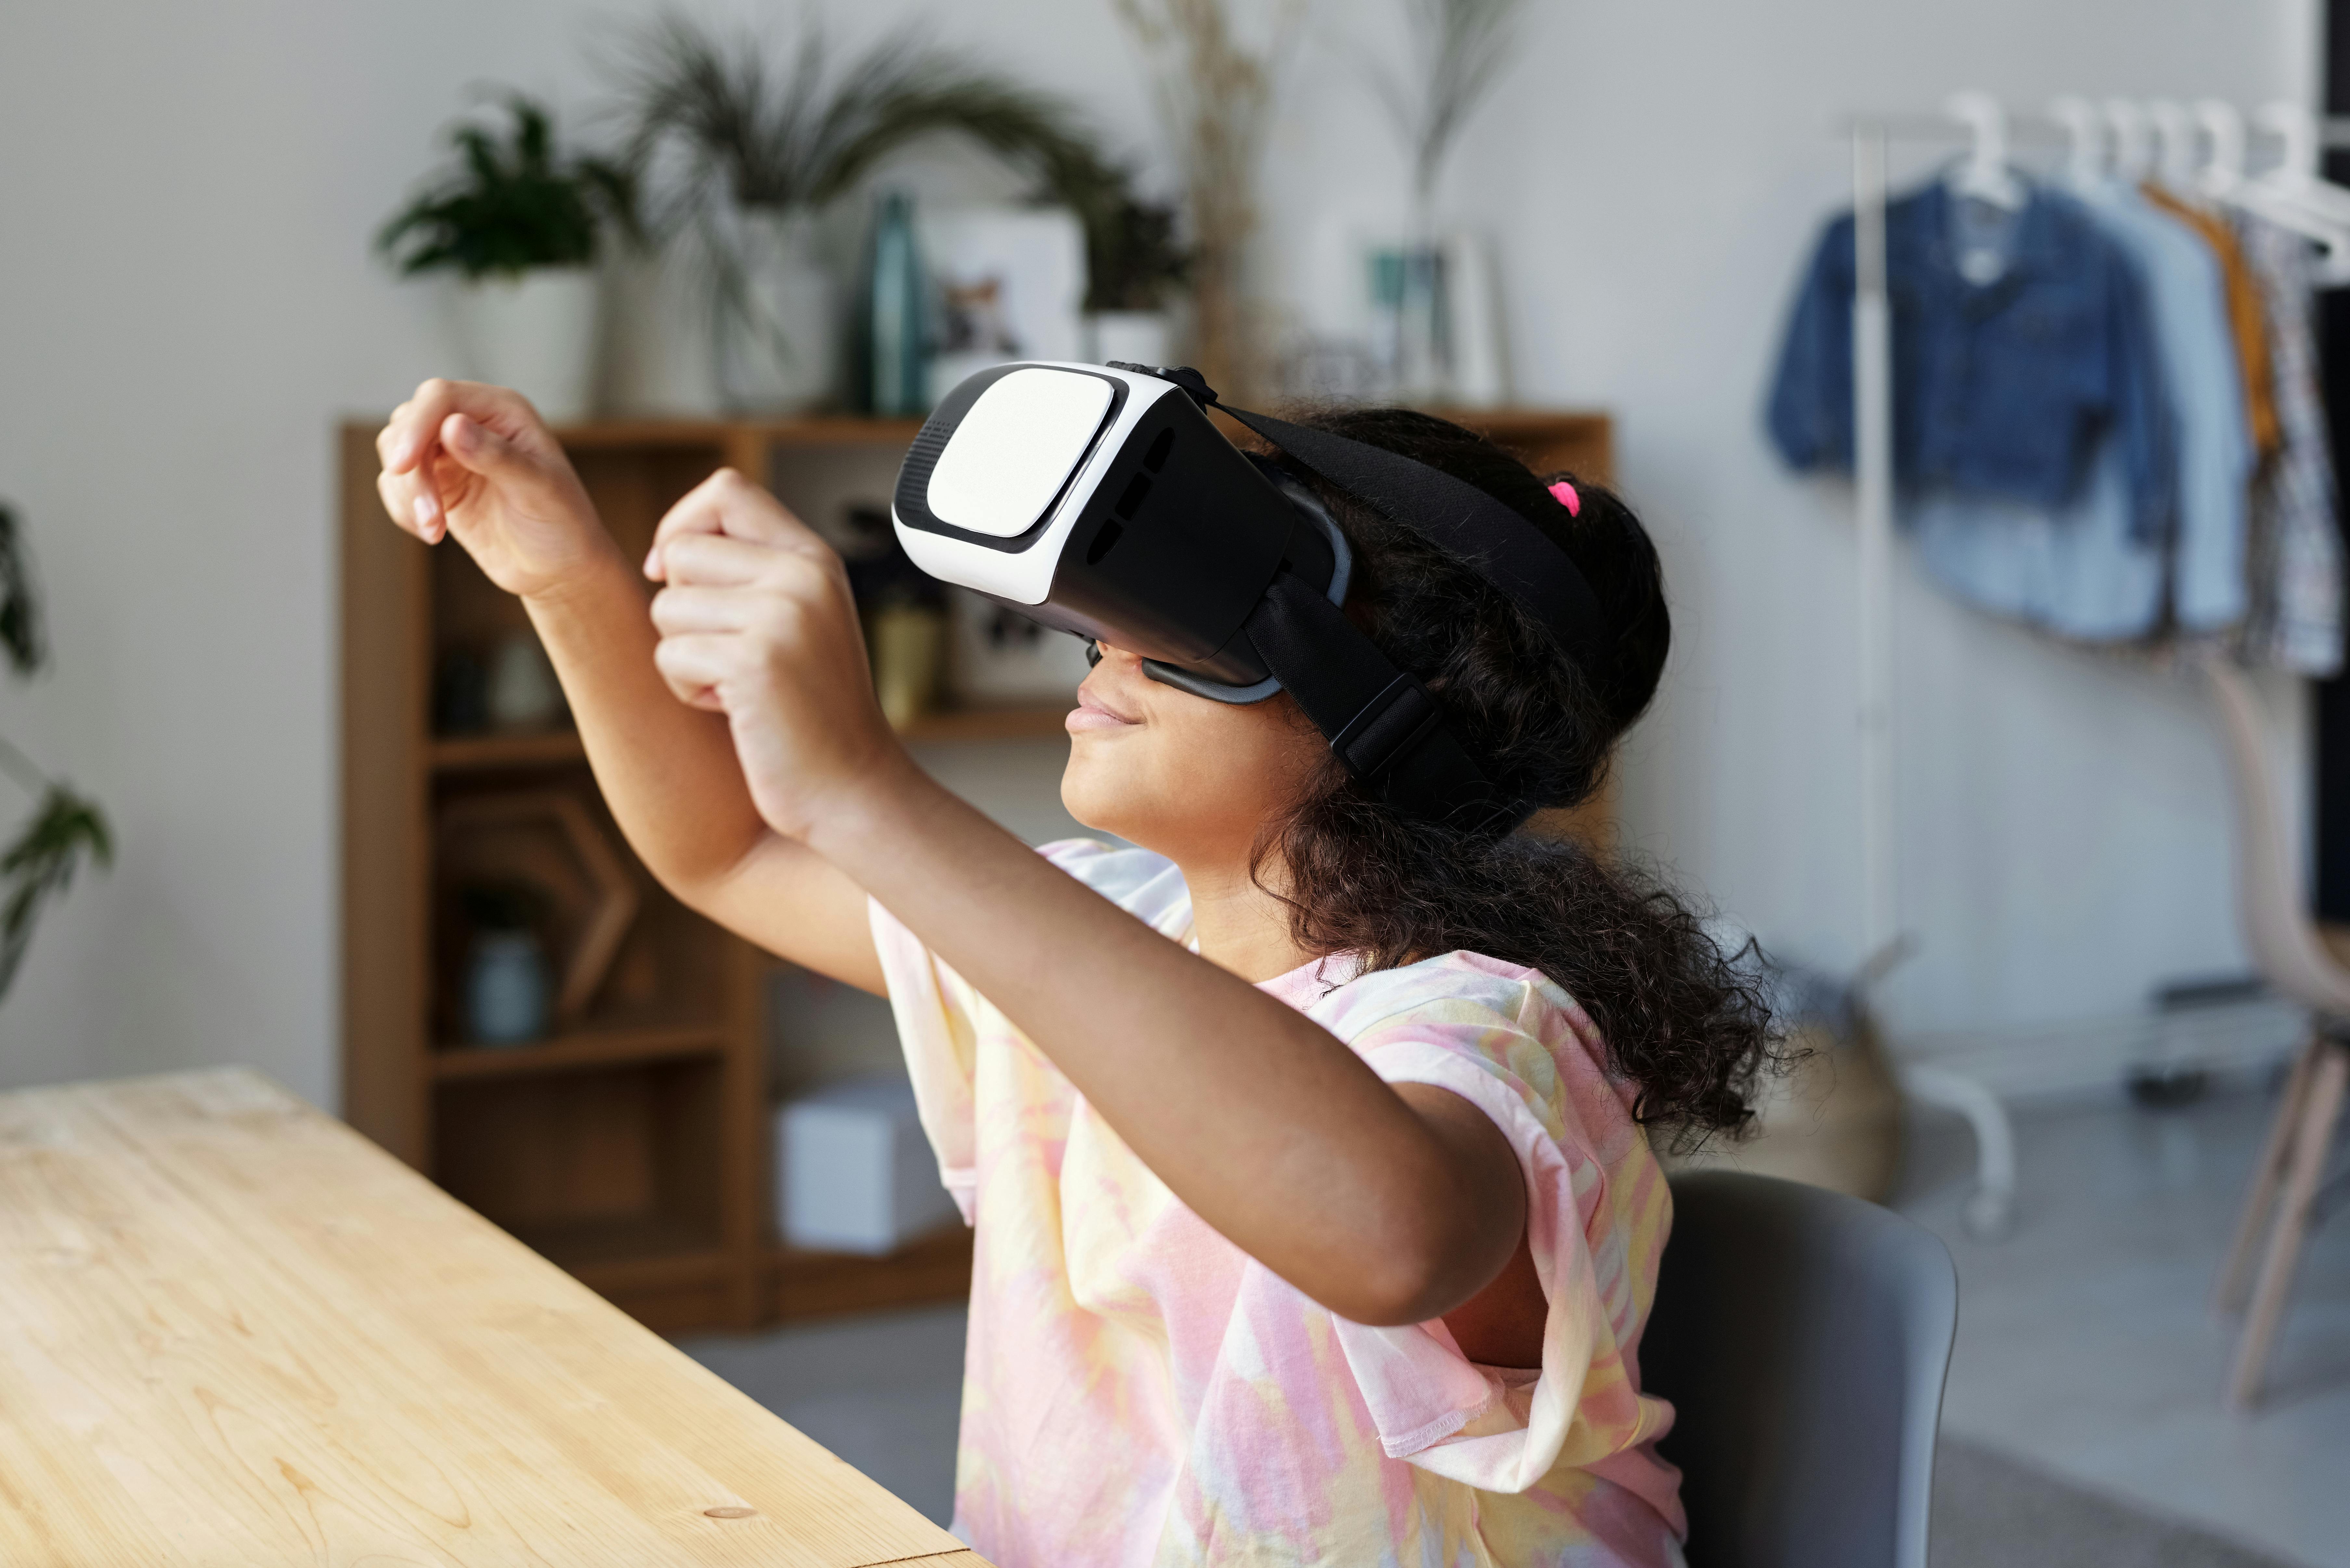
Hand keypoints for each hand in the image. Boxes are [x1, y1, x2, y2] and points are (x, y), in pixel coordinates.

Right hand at [375, 379, 613, 599]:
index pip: (441, 397)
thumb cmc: (563, 524)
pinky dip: (403, 508)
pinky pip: (397, 484)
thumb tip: (451, 426)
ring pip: (397, 452)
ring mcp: (451, 453)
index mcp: (503, 411)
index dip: (416, 425)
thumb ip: (498, 457)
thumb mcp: (540, 490)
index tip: (402, 465)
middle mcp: (473, 423)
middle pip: (410, 422)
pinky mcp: (438, 483)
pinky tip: (431, 533)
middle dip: (410, 468)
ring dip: (407, 493)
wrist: (560, 567)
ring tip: (434, 530)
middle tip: (429, 515)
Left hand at [645, 469, 907, 840]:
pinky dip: (687, 691)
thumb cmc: (813, 715)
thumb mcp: (798, 621)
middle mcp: (803, 576)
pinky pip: (669, 656)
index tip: (673, 572)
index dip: (683, 523)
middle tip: (727, 655)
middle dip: (681, 609)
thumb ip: (753, 573)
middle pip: (682, 553)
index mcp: (814, 559)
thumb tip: (666, 551)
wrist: (852, 788)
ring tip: (736, 688)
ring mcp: (783, 616)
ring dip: (683, 656)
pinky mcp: (755, 661)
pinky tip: (735, 711)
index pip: (728, 490)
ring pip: (666, 608)